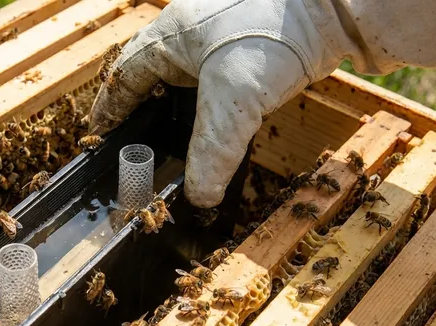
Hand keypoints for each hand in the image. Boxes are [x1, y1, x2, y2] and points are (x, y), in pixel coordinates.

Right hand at [89, 0, 341, 207]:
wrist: (335, 5)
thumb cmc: (274, 31)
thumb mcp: (233, 96)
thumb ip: (212, 149)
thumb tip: (199, 197)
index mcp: (170, 36)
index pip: (126, 75)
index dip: (111, 107)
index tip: (100, 134)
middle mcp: (191, 33)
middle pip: (152, 75)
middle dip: (141, 109)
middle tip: (134, 143)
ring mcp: (222, 37)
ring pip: (187, 77)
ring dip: (178, 108)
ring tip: (170, 141)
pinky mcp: (252, 45)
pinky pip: (218, 78)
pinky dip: (210, 104)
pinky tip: (218, 123)